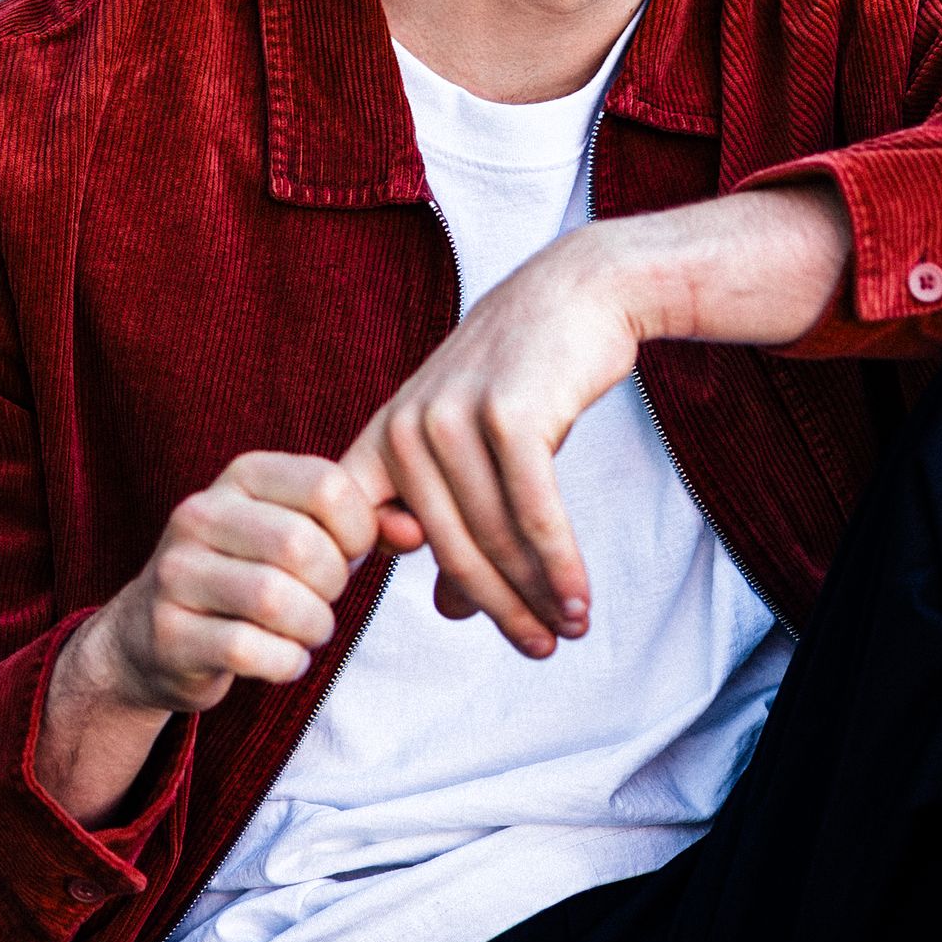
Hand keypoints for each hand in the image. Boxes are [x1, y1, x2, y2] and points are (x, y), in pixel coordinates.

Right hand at [36, 448, 387, 825]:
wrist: (150, 636)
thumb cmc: (249, 577)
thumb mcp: (298, 533)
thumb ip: (361, 526)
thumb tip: (413, 531)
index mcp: (241, 475)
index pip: (326, 485)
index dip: (358, 530)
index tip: (350, 555)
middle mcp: (199, 513)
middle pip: (302, 546)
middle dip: (333, 586)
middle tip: (325, 600)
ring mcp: (175, 573)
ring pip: (275, 600)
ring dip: (312, 628)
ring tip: (307, 631)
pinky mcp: (167, 633)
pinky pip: (250, 651)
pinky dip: (285, 663)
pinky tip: (282, 658)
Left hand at [339, 231, 640, 656]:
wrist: (579, 292)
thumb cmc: (526, 375)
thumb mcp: (477, 447)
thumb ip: (457, 524)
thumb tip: (450, 612)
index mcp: (384, 437)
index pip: (363, 532)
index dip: (387, 586)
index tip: (443, 626)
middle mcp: (407, 428)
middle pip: (449, 548)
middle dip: (499, 608)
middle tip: (538, 649)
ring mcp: (454, 418)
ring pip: (494, 536)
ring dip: (537, 594)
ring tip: (569, 629)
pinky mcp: (508, 415)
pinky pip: (533, 513)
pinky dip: (560, 564)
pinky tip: (578, 599)